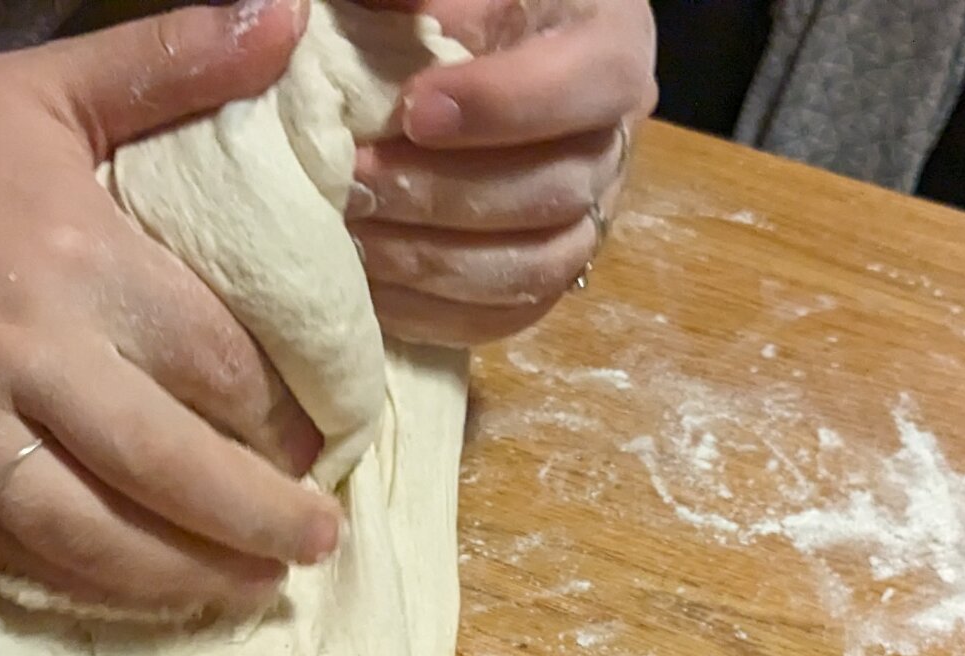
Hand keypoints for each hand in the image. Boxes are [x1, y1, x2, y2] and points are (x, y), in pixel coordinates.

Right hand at [0, 2, 339, 612]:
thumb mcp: (43, 87)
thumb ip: (171, 61)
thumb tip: (290, 18)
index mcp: (74, 260)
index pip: (210, 362)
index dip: (276, 413)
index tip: (318, 437)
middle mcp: (23, 357)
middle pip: (166, 468)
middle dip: (255, 518)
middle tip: (315, 544)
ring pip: (93, 540)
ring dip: (184, 577)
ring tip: (249, 588)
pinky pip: (17, 561)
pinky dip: (91, 589)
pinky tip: (147, 594)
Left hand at [352, 0, 657, 345]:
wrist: (455, 71)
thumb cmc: (444, 11)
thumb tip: (370, 25)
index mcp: (609, 42)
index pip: (589, 82)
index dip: (504, 104)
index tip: (413, 111)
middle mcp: (614, 135)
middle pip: (558, 188)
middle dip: (444, 193)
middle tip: (353, 181)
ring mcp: (590, 213)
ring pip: (538, 264)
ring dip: (433, 258)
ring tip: (350, 234)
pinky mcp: (549, 273)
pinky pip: (508, 315)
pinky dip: (435, 310)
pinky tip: (369, 286)